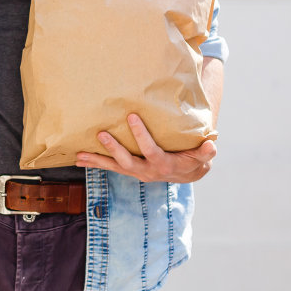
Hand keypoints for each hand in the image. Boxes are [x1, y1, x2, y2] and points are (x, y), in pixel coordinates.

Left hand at [76, 114, 217, 183]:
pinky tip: (79, 159)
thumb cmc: (194, 159)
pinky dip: (95, 163)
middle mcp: (147, 171)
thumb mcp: (203, 156)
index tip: (132, 116)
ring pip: (114, 167)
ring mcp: (136, 172)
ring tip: (79, 155)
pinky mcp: (129, 170)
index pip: (151, 150)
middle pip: (127, 162)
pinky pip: (110, 167)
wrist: (187, 174)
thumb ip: (206, 152)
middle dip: (114, 148)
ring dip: (97, 161)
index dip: (141, 135)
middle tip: (101, 134)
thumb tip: (210, 146)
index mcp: (164, 165)